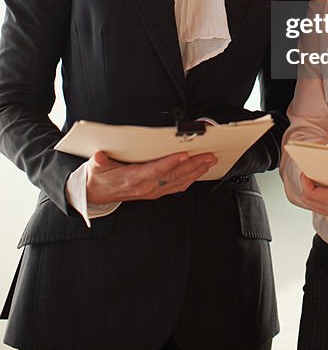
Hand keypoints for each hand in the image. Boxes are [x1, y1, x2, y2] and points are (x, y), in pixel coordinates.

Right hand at [85, 149, 217, 204]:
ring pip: (178, 181)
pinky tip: (199, 173)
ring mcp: (151, 191)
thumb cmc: (99, 178)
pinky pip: (176, 187)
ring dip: (196, 171)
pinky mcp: (154, 192)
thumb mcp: (95, 168)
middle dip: (193, 165)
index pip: (156, 170)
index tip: (184, 154)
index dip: (171, 163)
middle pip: (173, 176)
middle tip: (208, 155)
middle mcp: (145, 186)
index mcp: (133, 179)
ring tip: (209, 161)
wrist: (96, 194)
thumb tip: (99, 156)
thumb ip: (98, 162)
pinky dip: (190, 179)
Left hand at [300, 172, 327, 237]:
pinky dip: (323, 194)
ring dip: (314, 189)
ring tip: (319, 173)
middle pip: (311, 199)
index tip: (307, 166)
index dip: (306, 181)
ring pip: (317, 203)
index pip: (313, 195)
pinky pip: (326, 205)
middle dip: (307, 183)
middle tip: (310, 167)